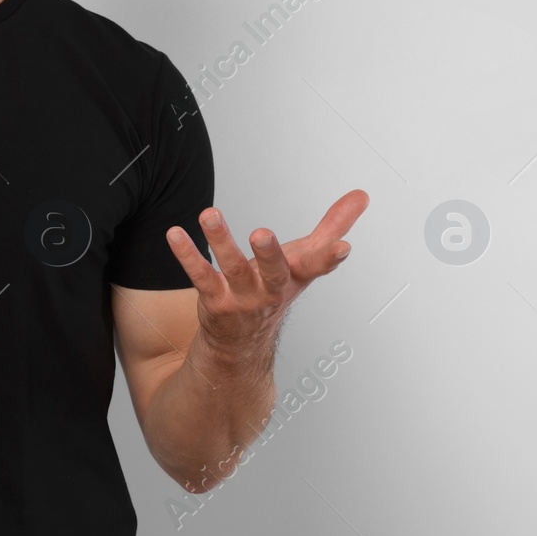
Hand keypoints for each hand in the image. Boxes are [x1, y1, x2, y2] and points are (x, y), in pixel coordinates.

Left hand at [165, 189, 368, 360]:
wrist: (244, 340)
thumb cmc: (275, 288)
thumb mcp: (306, 258)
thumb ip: (333, 225)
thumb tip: (361, 196)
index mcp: (295, 276)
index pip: (317, 266)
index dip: (330, 257)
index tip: (343, 246)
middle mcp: (270, 289)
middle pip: (274, 272)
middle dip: (269, 254)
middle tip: (262, 233)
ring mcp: (241, 297)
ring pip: (232, 269)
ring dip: (220, 241)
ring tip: (210, 214)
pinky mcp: (214, 299)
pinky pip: (200, 276)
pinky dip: (187, 255)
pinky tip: (175, 234)